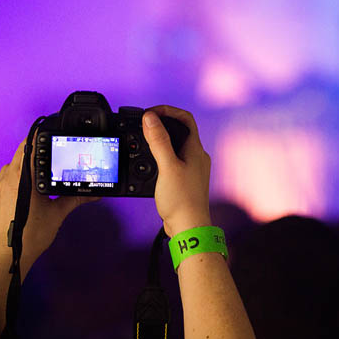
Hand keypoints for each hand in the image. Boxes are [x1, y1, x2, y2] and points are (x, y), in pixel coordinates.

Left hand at [0, 137, 94, 273]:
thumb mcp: (58, 213)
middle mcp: (7, 179)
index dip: (38, 136)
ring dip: (24, 164)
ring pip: (11, 166)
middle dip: (33, 150)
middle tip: (49, 151)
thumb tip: (94, 193)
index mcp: (22, 178)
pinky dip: (15, 177)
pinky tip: (27, 187)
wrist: (9, 257)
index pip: (28, 146)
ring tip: (39, 170)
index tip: (47, 131)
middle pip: (19, 154)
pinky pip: (4, 179)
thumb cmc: (31, 236)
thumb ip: (76, 198)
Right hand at [142, 106, 211, 236]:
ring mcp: (191, 168)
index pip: (185, 118)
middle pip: (179, 130)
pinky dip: (159, 156)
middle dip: (161, 124)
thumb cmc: (182, 200)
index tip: (149, 113)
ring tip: (143, 141)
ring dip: (159, 140)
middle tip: (143, 125)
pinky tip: (149, 163)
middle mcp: (196, 156)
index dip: (167, 110)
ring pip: (175, 146)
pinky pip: (172, 160)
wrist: (188, 227)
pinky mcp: (184, 180)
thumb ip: (159, 141)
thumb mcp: (167, 167)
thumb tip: (150, 118)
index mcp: (195, 149)